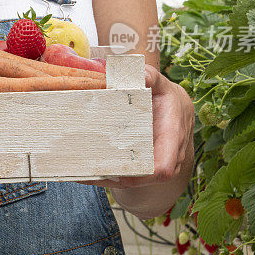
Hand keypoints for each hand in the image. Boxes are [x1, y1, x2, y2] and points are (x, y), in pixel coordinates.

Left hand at [77, 64, 194, 189]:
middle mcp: (167, 156)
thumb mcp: (160, 85)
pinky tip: (84, 172)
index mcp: (172, 137)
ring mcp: (157, 163)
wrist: (175, 109)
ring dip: (106, 178)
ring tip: (79, 172)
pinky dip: (106, 175)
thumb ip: (152, 77)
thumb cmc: (165, 96)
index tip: (119, 170)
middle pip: (142, 178)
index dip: (144, 174)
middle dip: (115, 177)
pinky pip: (127, 176)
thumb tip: (144, 75)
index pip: (163, 167)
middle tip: (86, 171)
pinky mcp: (145, 166)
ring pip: (132, 179)